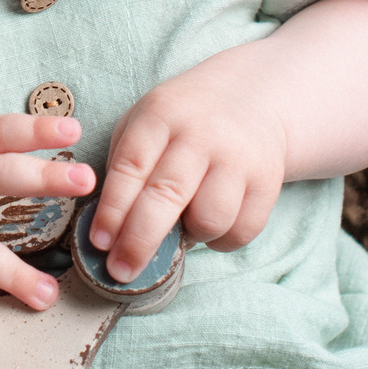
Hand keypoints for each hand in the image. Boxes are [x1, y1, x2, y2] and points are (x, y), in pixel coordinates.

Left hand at [91, 63, 287, 281]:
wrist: (249, 97)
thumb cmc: (182, 120)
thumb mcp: (144, 121)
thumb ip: (125, 165)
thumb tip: (108, 227)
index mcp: (162, 116)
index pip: (131, 168)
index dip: (112, 211)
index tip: (99, 243)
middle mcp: (202, 135)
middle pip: (167, 196)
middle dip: (139, 241)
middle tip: (121, 270)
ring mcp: (238, 158)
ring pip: (209, 219)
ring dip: (188, 237)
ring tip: (179, 227)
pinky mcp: (268, 181)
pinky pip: (241, 230)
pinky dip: (220, 241)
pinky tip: (209, 226)